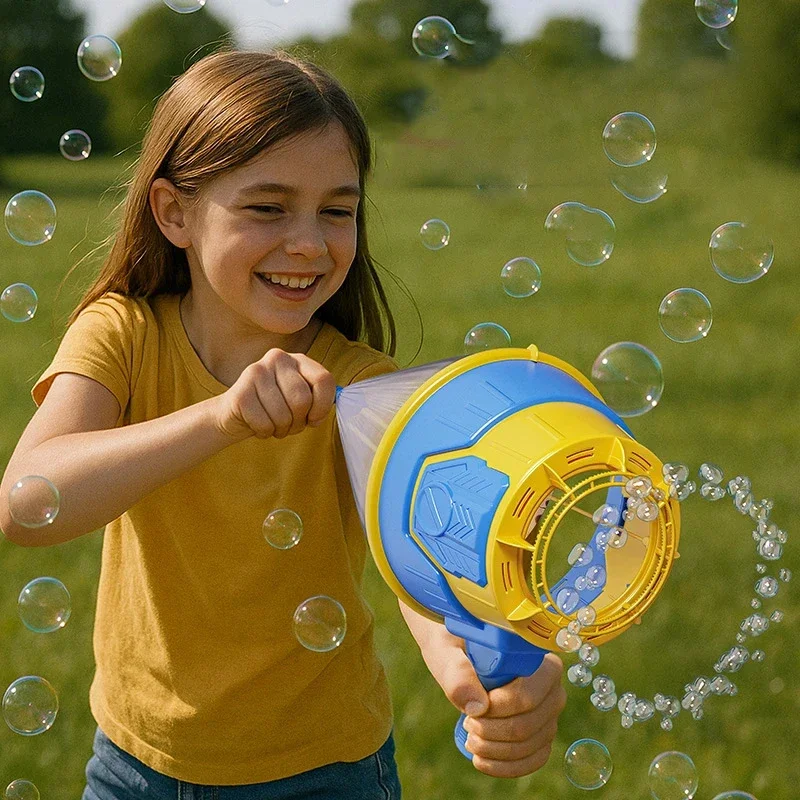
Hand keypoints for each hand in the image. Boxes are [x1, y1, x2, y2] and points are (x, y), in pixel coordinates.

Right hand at [213, 349, 334, 441]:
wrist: (234, 414)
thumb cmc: (273, 409)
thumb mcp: (299, 401)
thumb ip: (316, 401)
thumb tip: (322, 413)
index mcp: (298, 359)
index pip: (324, 380)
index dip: (323, 406)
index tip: (314, 419)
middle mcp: (278, 359)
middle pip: (302, 400)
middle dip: (298, 422)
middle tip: (289, 425)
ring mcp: (256, 372)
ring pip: (283, 414)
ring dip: (281, 429)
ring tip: (273, 424)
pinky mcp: (240, 392)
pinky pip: (264, 423)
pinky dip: (264, 432)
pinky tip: (258, 425)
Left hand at [424, 638, 565, 777]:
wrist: (458, 649)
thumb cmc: (455, 643)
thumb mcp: (446, 649)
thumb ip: (457, 672)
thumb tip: (477, 707)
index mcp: (538, 659)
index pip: (527, 696)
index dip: (498, 709)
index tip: (471, 710)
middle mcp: (553, 687)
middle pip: (529, 725)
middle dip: (492, 732)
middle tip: (467, 724)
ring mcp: (550, 713)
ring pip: (531, 745)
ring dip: (495, 750)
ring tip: (471, 739)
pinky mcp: (541, 732)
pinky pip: (535, 758)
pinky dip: (507, 766)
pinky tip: (481, 760)